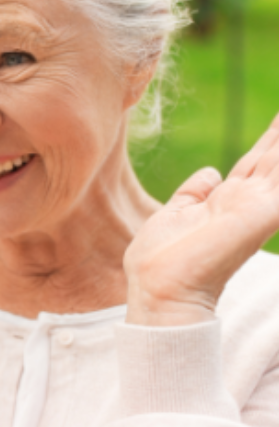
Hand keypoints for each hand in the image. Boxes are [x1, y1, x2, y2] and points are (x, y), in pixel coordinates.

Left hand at [125, 113, 278, 326]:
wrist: (159, 289)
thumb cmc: (160, 261)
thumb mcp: (172, 215)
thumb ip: (192, 194)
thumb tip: (209, 173)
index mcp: (227, 200)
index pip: (258, 161)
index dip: (272, 137)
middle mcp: (249, 201)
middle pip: (277, 157)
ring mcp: (259, 206)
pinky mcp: (264, 213)